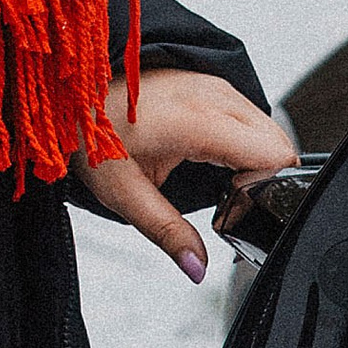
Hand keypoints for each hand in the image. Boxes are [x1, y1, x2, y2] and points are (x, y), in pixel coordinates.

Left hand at [74, 68, 298, 287]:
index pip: (275, 154)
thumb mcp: (125, 194)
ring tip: (217, 178)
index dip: (264, 188)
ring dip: (256, 157)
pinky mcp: (209, 81)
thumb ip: (168, 232)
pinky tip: (213, 156)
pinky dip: (244, 139)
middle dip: (265, 177)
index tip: (233, 204)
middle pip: (278, 141)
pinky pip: (248, 112)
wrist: (68, 91)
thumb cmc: (89, 134)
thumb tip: (197, 267)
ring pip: (267, 125)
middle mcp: (213, 95)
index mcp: (198, 121)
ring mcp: (213, 83)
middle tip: (227, 197)